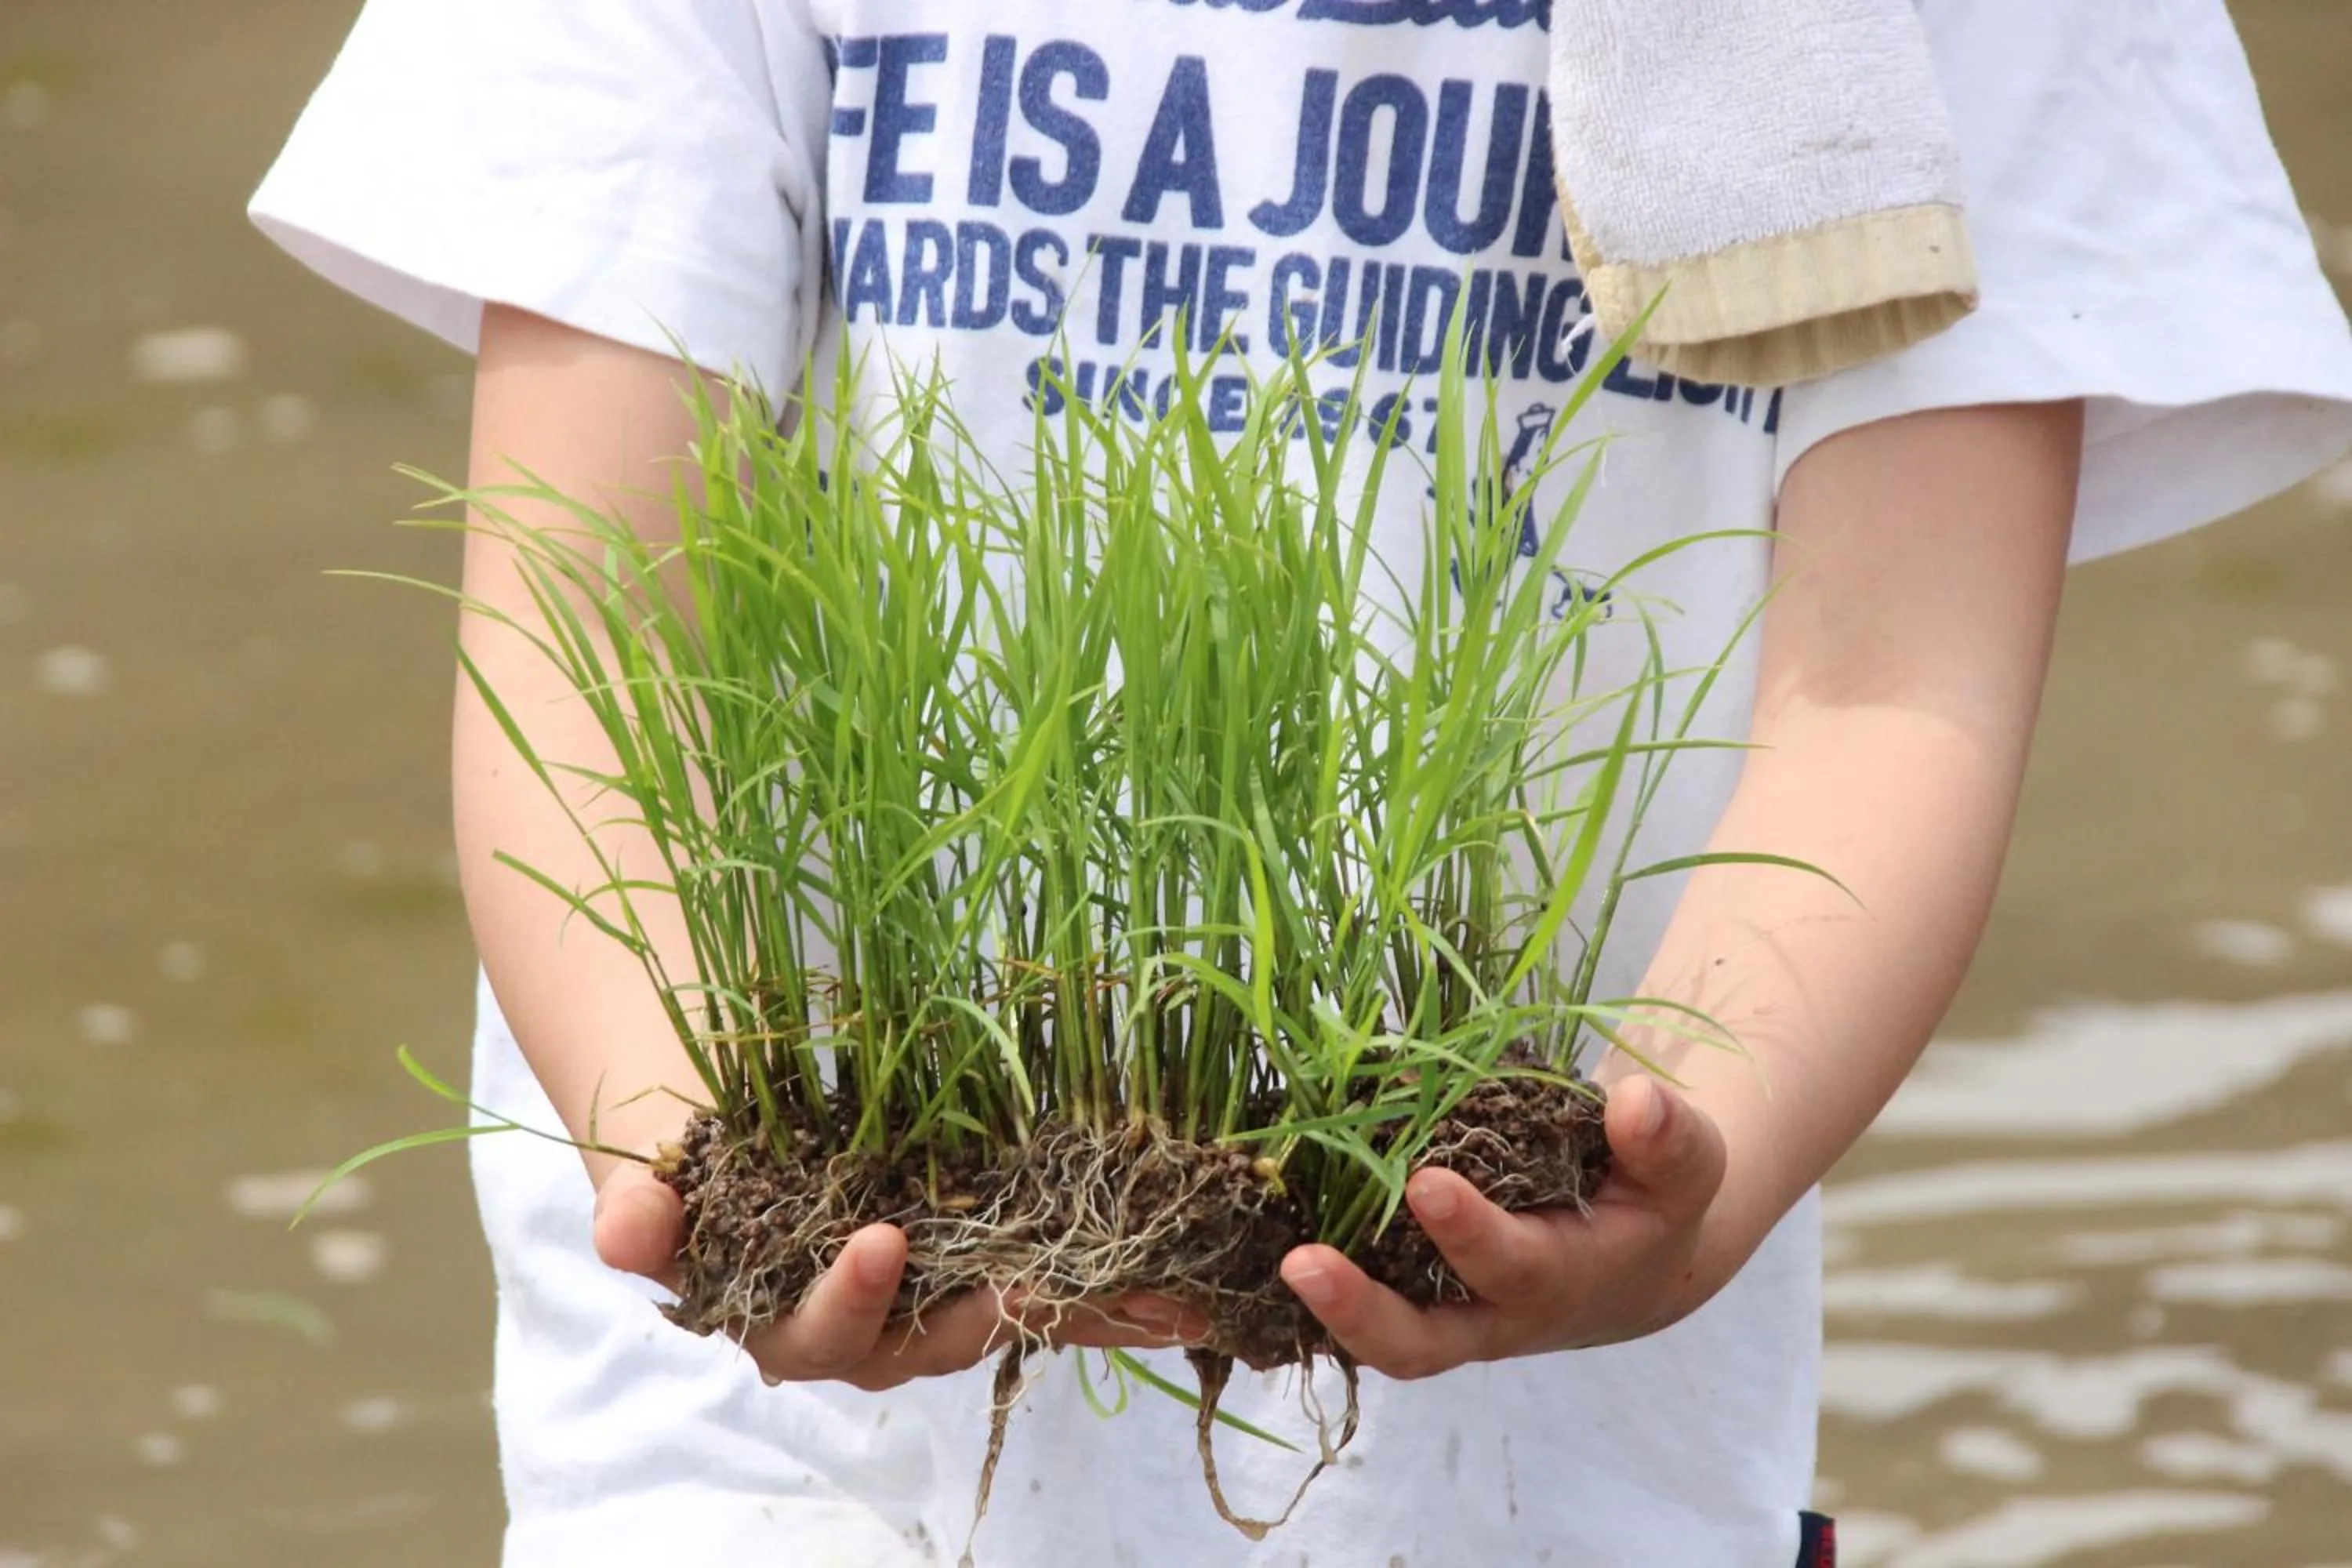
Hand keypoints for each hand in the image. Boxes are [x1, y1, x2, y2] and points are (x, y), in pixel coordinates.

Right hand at [592, 1164, 1207, 1390]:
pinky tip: (1187, 1291)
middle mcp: (859, 1333)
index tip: (883, 1239)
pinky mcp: (979, 1271)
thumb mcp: (648, 1160)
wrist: (720, 1117)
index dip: (849, 1296)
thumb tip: (626, 1231)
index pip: (815, 1330)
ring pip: (1007, 1323)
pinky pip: (1048, 1293)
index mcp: (774, 1318)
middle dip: (990, 1312)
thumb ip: (637, 1204)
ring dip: (1084, 1316)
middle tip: (1043, 1276)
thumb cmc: (683, 1142)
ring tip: (1162, 1299)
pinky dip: (1113, 1292)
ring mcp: (925, 1306)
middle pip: (926, 1344)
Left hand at [1276, 1076, 1730, 1379]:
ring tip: (1257, 1258)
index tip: (1425, 1182)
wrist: (1633, 1253)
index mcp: (1559, 1279)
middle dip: (1361, 1312)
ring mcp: (1442, 1315)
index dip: (1469, 1233)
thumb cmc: (1652, 1195)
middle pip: (1419, 1344)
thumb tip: (1633, 1101)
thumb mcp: (1683, 1165)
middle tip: (1302, 1264)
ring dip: (1313, 1309)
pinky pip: (1350, 1302)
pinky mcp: (1405, 1295)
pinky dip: (1302, 1288)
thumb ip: (1665, 1138)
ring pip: (1370, 1337)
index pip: (1510, 1267)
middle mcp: (1490, 1316)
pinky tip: (1240, 1238)